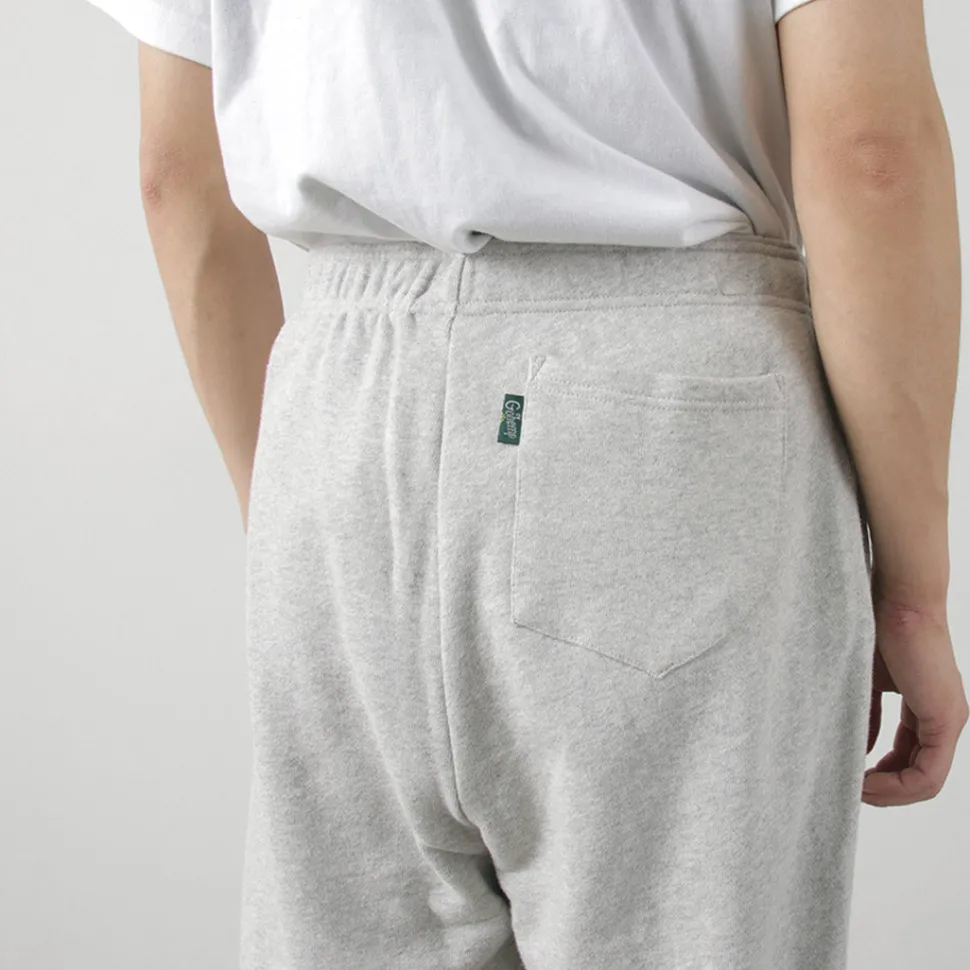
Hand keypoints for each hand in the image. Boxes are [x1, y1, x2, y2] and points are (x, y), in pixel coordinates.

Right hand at [862, 590, 967, 805]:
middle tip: (854, 792)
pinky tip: (869, 782)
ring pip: (927, 781)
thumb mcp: (867, 682)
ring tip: (858, 791)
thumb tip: (859, 748)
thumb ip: (867, 716)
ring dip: (891, 794)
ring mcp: (950, 719)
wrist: (898, 600)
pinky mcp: (946, 719)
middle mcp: (946, 717)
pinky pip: (927, 773)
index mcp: (929, 706)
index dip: (884, 776)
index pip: (912, 756)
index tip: (854, 777)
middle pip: (922, 776)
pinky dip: (898, 786)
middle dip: (887, 792)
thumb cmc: (878, 627)